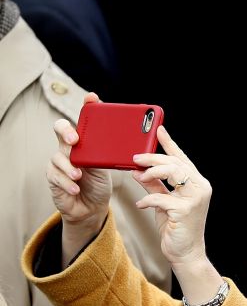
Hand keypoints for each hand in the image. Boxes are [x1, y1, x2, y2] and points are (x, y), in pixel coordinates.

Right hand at [48, 93, 111, 234]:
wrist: (90, 207)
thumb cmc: (99, 184)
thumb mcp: (108, 168)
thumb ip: (113, 156)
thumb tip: (134, 147)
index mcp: (85, 142)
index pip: (83, 119)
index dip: (86, 107)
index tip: (92, 98)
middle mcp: (69, 148)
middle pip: (61, 129)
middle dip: (67, 131)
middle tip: (75, 139)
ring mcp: (59, 162)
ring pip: (58, 156)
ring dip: (69, 166)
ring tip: (79, 175)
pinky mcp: (53, 177)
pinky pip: (56, 176)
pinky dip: (66, 182)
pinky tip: (75, 188)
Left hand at [132, 126, 212, 268]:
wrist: (186, 253)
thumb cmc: (177, 227)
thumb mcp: (163, 202)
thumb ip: (153, 185)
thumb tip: (137, 170)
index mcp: (197, 183)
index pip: (182, 158)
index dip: (170, 143)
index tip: (159, 130)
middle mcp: (200, 188)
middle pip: (175, 163)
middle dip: (153, 158)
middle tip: (135, 158)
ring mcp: (195, 199)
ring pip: (172, 173)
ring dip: (151, 173)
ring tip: (138, 176)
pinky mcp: (185, 211)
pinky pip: (161, 197)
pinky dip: (147, 199)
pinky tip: (141, 204)